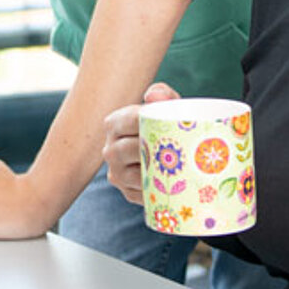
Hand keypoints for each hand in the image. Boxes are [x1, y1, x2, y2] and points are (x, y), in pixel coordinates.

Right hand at [102, 82, 179, 205]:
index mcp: (113, 124)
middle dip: (153, 148)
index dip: (149, 122)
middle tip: (178, 147)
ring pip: (135, 175)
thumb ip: (163, 95)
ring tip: (178, 166)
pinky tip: (173, 183)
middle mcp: (110, 150)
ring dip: (157, 172)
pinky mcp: (128, 193)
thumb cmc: (166, 124)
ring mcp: (117, 174)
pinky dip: (158, 190)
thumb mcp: (166, 106)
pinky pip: (142, 194)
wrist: (167, 152)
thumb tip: (154, 97)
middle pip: (129, 150)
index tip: (170, 124)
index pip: (128, 121)